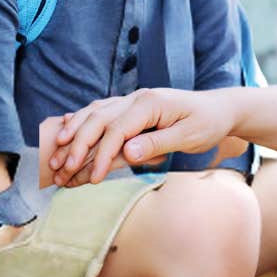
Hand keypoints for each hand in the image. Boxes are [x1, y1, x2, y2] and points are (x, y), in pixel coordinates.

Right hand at [47, 88, 236, 185]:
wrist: (220, 109)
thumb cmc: (208, 123)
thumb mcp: (189, 136)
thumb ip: (158, 143)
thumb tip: (128, 153)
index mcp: (150, 103)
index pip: (117, 130)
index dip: (101, 154)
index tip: (92, 178)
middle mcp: (137, 98)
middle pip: (98, 119)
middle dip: (77, 145)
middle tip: (60, 170)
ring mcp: (132, 100)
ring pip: (94, 114)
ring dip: (73, 134)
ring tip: (56, 158)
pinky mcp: (131, 108)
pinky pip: (101, 113)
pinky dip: (81, 123)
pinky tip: (66, 133)